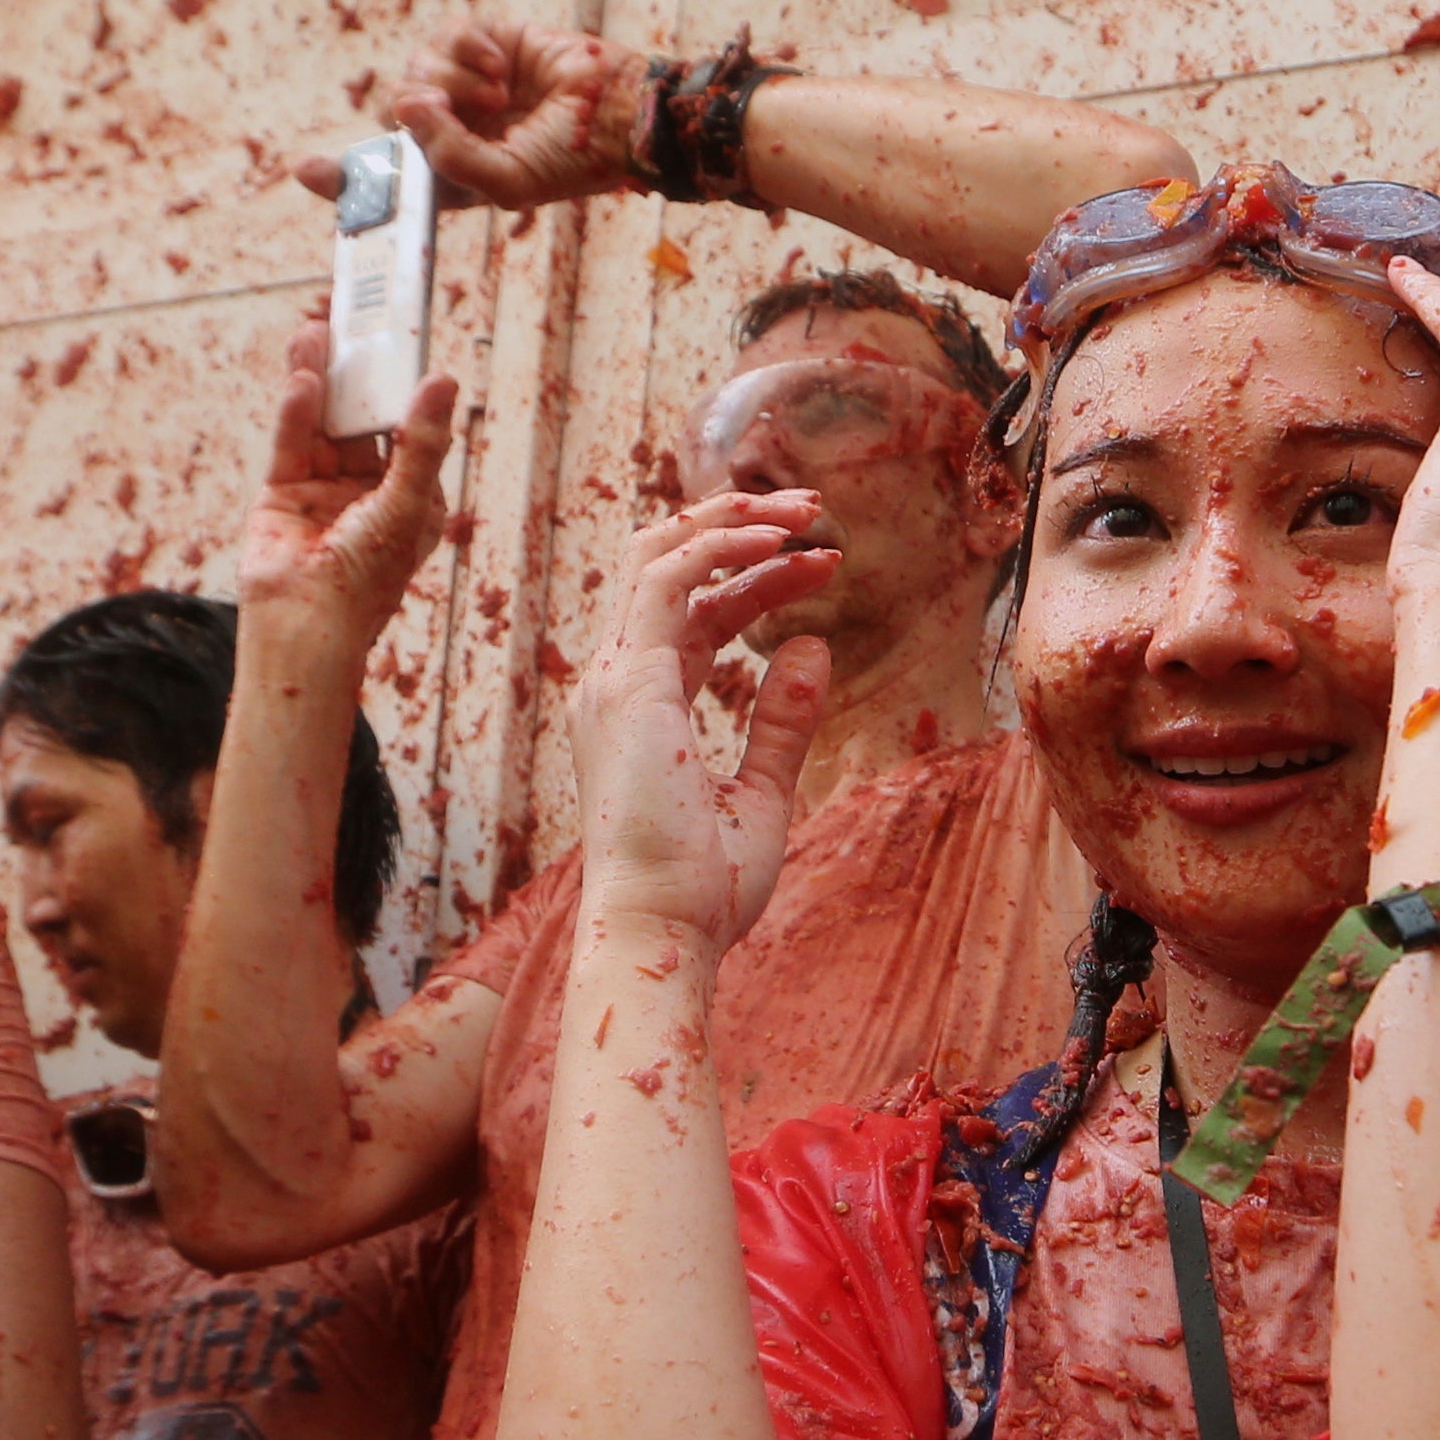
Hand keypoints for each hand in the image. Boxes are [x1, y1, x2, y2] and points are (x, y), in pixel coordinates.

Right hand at [238, 307, 458, 652]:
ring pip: (323, 422)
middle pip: (361, 415)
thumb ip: (422, 442)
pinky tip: (303, 381)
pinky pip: (292, 444)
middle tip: (348, 315)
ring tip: (315, 329)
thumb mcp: (407, 504)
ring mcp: (324, 490)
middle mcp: (369, 489)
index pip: (409, 425)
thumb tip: (443, 380)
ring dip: (320, 378)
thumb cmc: (368, 579)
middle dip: (355, 369)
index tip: (400, 335)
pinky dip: (296, 413)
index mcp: (411, 495)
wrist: (307, 628)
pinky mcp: (283, 494)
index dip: (403, 380)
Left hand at [287, 20, 650, 213]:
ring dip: (451, 78)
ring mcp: (470, 85)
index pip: (389, 177)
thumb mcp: (508, 181)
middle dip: (414, 108)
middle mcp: (457, 129)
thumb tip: (406, 105)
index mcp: (456, 174)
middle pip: (396, 112)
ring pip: (418, 69)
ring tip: (497, 93)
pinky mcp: (489, 43)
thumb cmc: (577, 159)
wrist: (625, 112)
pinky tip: (501, 64)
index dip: (344, 177)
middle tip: (442, 106)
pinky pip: (449, 33)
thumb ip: (450, 157)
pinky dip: (469, 46)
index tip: (307, 170)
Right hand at [570, 492, 839, 941]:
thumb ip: (783, 720)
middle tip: (813, 509)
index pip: (693, 613)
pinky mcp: (627, 679)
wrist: (663, 930)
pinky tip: (780, 541)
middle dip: (735, 524)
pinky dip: (720, 546)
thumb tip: (815, 649)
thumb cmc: (705, 886)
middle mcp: (616, 682)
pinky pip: (666, 577)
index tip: (825, 567)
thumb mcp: (763, 790)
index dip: (756, 579)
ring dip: (733, 519)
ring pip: (657, 552)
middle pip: (667, 566)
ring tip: (805, 510)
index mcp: (640, 707)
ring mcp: (613, 677)